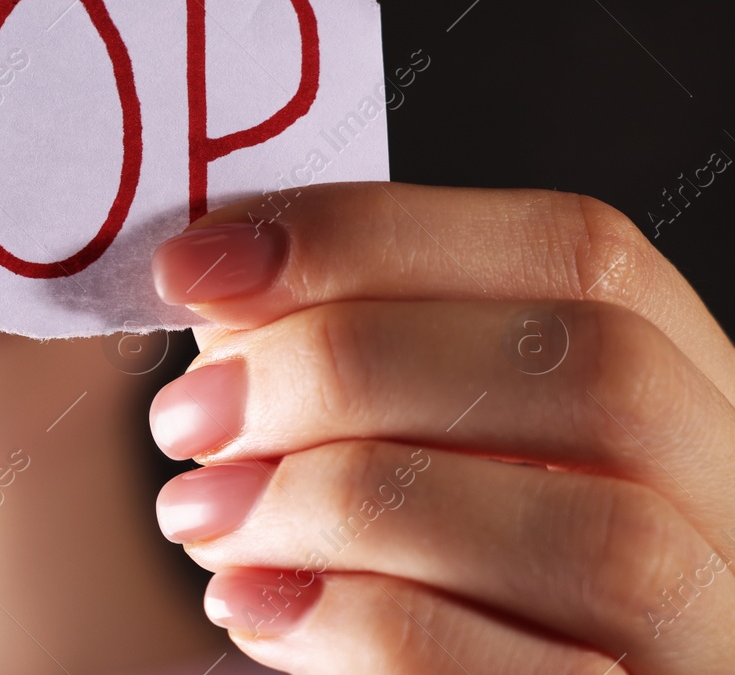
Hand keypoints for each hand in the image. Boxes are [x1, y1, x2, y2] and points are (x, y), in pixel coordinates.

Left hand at [145, 182, 734, 673]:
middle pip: (596, 370)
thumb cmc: (408, 570)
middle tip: (190, 413)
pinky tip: (251, 602)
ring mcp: (716, 634)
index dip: (371, 237)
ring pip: (596, 536)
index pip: (578, 251)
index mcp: (682, 384)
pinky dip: (361, 626)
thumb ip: (351, 357)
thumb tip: (218, 284)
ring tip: (201, 515)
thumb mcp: (399, 435)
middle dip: (351, 366)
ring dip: (346, 504)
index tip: (191, 265)